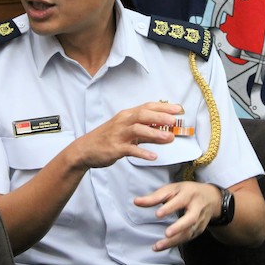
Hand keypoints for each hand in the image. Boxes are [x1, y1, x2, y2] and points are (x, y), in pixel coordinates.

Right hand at [67, 102, 182, 169]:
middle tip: (175, 120)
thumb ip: (147, 131)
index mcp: (127, 115)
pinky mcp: (115, 148)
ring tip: (169, 138)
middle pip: (143, 115)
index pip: (147, 107)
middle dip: (160, 117)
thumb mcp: (127, 131)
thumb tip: (168, 133)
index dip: (163, 107)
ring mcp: (119, 135)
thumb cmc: (108, 138)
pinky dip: (142, 153)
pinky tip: (153, 157)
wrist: (85, 149)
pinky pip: (130, 149)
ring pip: (138, 130)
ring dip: (154, 133)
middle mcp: (123, 122)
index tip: (178, 109)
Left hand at [133, 182, 221, 251]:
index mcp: (189, 194)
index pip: (180, 201)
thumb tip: (136, 202)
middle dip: (179, 227)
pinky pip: (187, 238)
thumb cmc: (187, 192)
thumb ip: (155, 197)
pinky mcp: (199, 230)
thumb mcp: (173, 189)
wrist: (212, 198)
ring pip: (189, 233)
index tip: (157, 214)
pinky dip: (175, 243)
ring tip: (157, 246)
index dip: (169, 208)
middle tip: (166, 234)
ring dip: (174, 241)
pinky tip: (163, 247)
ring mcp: (200, 221)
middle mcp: (197, 208)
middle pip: (190, 219)